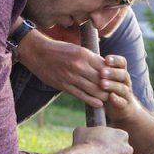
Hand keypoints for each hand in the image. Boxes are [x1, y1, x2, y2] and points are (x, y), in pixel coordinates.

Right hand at [17, 30, 131, 109]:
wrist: (36, 52)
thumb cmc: (57, 49)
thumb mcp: (76, 48)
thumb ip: (89, 57)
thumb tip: (103, 65)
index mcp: (83, 54)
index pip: (104, 66)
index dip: (112, 74)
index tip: (117, 79)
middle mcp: (79, 65)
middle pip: (101, 79)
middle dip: (110, 87)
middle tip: (117, 93)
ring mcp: (71, 76)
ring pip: (93, 89)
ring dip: (103, 96)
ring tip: (110, 99)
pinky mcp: (64, 85)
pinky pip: (81, 95)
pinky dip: (91, 100)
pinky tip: (98, 104)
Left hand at [99, 55, 140, 123]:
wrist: (120, 107)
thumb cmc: (107, 87)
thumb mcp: (103, 75)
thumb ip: (98, 66)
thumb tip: (83, 53)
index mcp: (121, 71)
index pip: (121, 62)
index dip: (115, 60)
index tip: (106, 59)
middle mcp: (125, 81)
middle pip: (123, 74)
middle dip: (112, 73)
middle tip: (102, 73)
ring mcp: (126, 93)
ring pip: (122, 88)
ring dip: (113, 85)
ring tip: (103, 84)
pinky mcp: (124, 105)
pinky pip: (122, 102)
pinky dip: (117, 99)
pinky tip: (111, 97)